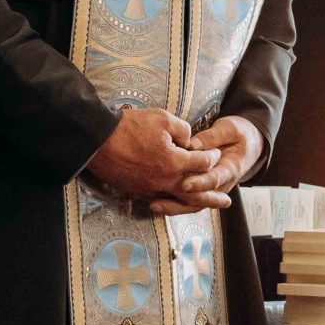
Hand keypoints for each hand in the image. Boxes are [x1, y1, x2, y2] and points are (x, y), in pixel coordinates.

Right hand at [85, 107, 216, 203]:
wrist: (98, 142)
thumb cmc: (130, 127)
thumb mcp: (162, 118)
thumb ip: (183, 130)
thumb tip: (189, 141)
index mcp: (174, 163)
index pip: (202, 163)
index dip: (211, 156)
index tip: (215, 153)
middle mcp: (165, 181)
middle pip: (196, 193)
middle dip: (213, 197)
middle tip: (227, 201)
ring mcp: (151, 189)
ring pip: (178, 201)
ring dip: (195, 204)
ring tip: (207, 207)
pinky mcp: (138, 192)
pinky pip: (161, 201)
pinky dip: (173, 203)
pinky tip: (179, 202)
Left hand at [147, 116, 264, 216]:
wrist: (248, 144)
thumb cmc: (238, 134)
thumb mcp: (230, 129)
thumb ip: (212, 137)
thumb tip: (192, 145)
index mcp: (231, 169)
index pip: (214, 179)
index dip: (199, 183)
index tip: (183, 185)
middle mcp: (221, 184)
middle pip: (200, 200)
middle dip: (179, 203)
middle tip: (159, 203)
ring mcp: (211, 188)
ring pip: (193, 204)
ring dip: (173, 207)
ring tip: (153, 206)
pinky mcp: (202, 188)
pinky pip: (188, 200)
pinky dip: (173, 202)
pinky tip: (155, 201)